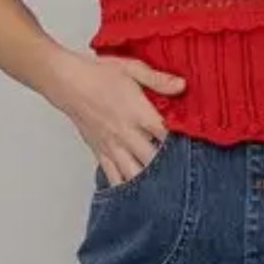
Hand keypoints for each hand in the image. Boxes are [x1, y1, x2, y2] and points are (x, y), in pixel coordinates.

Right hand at [48, 50, 186, 186]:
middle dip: (172, 169)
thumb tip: (182, 86)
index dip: (185, 144)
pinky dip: (126, 188)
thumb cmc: (97, 73)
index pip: (167, 135)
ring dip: (150, 183)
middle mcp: (126, 134)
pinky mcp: (101, 152)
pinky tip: (137, 196)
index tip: (199, 148)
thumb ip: (158, 80)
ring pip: (135, 175)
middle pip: (155, 162)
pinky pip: (114, 177)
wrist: (65, 81)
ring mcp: (112, 146)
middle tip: (188, 174)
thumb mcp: (131, 68)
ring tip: (167, 190)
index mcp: (138, 113)